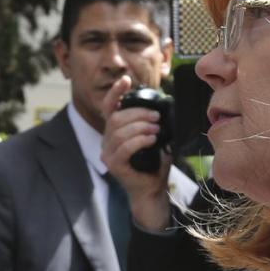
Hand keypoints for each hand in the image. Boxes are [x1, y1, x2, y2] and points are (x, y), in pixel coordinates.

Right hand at [100, 76, 171, 230]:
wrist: (153, 190)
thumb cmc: (154, 164)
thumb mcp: (154, 138)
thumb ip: (152, 123)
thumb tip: (163, 106)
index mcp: (115, 131)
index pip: (109, 107)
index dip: (115, 92)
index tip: (126, 80)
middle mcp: (107, 141)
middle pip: (116, 118)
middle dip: (138, 113)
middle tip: (157, 117)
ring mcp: (108, 153)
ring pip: (119, 132)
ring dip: (141, 127)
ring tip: (157, 130)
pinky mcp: (114, 165)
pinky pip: (124, 148)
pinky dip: (139, 140)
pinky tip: (152, 140)